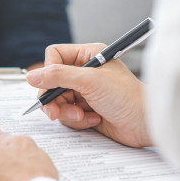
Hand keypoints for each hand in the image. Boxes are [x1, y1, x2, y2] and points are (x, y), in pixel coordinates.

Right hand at [27, 43, 151, 146]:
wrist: (146, 125)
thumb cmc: (128, 97)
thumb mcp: (90, 81)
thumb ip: (58, 76)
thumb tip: (32, 76)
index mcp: (88, 55)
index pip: (54, 56)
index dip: (49, 71)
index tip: (49, 85)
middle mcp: (84, 72)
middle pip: (51, 81)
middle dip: (55, 99)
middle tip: (54, 111)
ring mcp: (84, 91)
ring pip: (56, 100)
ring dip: (67, 112)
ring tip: (82, 116)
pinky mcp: (85, 109)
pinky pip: (66, 114)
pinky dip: (76, 120)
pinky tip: (93, 120)